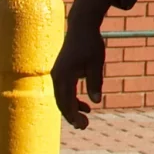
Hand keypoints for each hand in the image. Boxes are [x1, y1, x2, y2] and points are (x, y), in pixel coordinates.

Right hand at [53, 0, 111, 128]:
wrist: (82, 27)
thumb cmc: (91, 43)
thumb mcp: (96, 62)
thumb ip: (95, 82)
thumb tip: (96, 101)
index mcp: (65, 75)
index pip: (67, 101)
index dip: (74, 115)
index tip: (83, 125)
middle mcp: (57, 76)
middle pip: (61, 102)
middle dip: (72, 116)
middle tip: (84, 126)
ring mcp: (57, 74)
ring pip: (61, 98)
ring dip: (72, 109)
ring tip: (85, 119)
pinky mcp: (60, 72)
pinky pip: (64, 90)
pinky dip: (72, 99)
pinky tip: (84, 105)